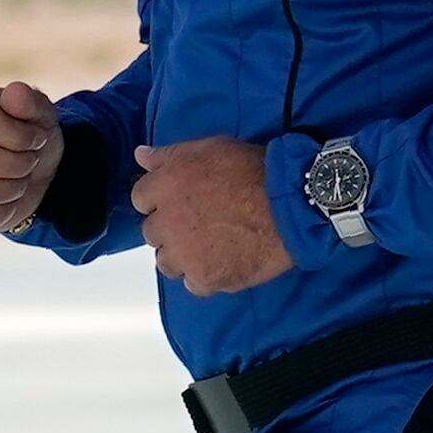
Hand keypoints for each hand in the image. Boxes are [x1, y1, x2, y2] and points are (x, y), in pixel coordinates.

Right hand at [0, 82, 63, 233]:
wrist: (33, 171)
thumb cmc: (30, 135)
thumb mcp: (40, 114)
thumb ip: (29, 100)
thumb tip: (14, 93)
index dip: (18, 135)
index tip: (37, 138)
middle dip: (19, 164)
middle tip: (30, 161)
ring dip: (15, 188)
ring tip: (20, 177)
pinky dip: (5, 212)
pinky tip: (8, 199)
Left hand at [131, 137, 293, 295]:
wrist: (291, 205)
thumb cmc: (253, 170)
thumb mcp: (210, 148)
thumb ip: (169, 155)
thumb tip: (140, 155)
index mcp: (165, 186)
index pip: (140, 198)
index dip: (161, 199)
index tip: (181, 200)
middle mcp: (167, 222)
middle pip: (152, 232)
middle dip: (170, 228)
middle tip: (200, 222)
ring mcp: (185, 254)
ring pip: (167, 262)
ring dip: (183, 255)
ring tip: (211, 245)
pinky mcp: (205, 279)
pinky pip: (193, 283)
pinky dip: (205, 275)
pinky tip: (224, 261)